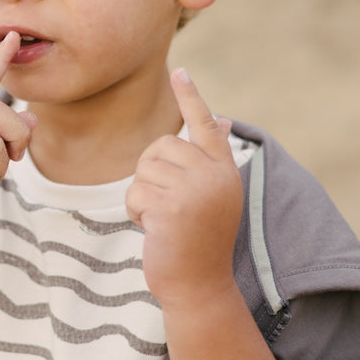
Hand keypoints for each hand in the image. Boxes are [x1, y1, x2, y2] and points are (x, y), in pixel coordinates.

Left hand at [126, 68, 241, 310]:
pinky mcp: (171, 208)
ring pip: (144, 169)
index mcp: (225, 171)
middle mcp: (214, 176)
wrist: (200, 288)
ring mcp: (195, 191)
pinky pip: (134, 193)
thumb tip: (220, 119)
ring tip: (162, 221)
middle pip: (161, 146)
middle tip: (165, 206)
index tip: (180, 71)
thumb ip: (211, 159)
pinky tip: (153, 231)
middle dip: (151, 173)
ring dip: (142, 195)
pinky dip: (135, 212)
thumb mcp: (213, 196)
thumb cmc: (199, 242)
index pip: (205, 124)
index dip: (190, 97)